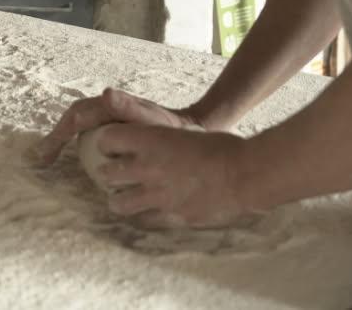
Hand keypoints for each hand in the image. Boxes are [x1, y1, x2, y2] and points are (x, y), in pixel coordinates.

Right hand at [36, 87, 201, 164]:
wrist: (188, 128)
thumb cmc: (169, 125)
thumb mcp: (150, 117)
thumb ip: (129, 107)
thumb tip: (106, 94)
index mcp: (109, 106)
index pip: (76, 116)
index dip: (58, 134)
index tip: (46, 153)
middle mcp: (106, 109)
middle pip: (73, 121)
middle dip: (55, 139)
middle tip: (41, 160)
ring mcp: (110, 120)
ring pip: (80, 129)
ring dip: (63, 142)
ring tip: (49, 162)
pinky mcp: (116, 130)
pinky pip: (90, 137)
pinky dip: (78, 148)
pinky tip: (77, 166)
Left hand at [88, 125, 256, 228]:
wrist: (245, 173)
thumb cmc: (220, 147)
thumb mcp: (185, 132)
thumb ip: (160, 140)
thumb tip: (146, 141)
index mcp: (151, 139)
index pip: (107, 139)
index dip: (107, 142)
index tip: (111, 146)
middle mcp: (148, 166)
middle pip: (106, 173)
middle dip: (108, 173)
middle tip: (115, 173)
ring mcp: (157, 195)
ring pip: (118, 203)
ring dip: (119, 199)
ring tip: (126, 197)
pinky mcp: (170, 216)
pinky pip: (144, 220)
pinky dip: (144, 216)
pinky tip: (151, 210)